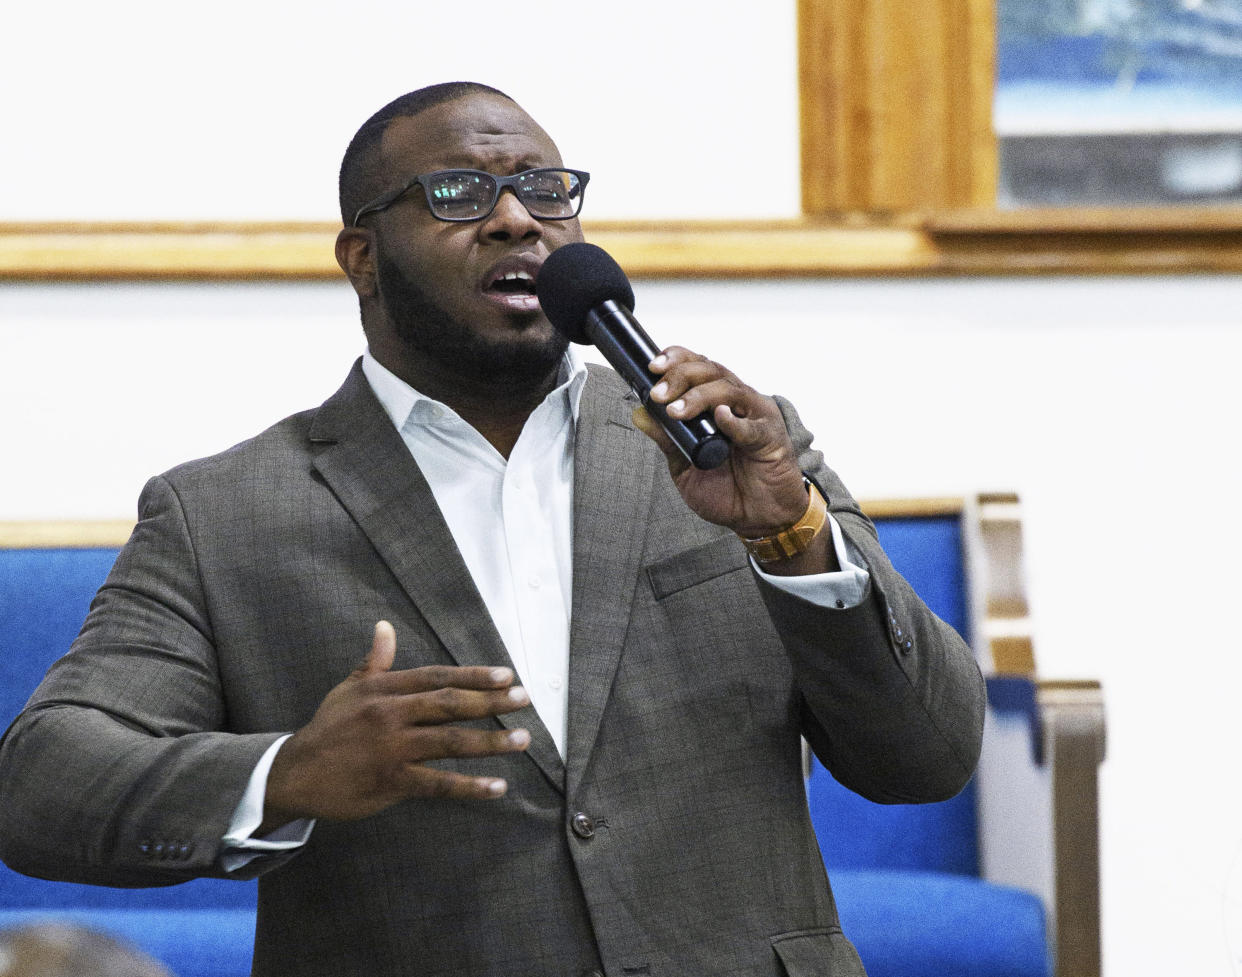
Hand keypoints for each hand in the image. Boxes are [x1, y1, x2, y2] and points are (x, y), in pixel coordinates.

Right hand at [261, 622, 530, 829]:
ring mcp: (392, 749)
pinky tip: (498, 786)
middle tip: (523, 699)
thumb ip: (375, 662)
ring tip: (522, 740)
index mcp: (384, 690)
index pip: (437, 677)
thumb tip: (385, 627)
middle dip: (490, 701)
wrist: (294, 773)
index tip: (506, 675)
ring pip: (450, 742)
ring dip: (490, 741)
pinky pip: (438, 783)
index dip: (473, 676)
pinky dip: (470, 786)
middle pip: (450, 704)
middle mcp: (391, 715)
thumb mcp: (348, 690)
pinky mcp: (391, 782)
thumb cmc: (328, 728)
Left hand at [634, 346, 837, 574]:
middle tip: (659, 394)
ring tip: (677, 411)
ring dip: (700, 396)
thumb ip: (666, 439)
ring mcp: (756, 417)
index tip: (653, 366)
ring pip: (729, 389)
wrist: (758, 518)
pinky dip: (735, 421)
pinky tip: (721, 417)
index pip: (698, 366)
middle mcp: (737, 402)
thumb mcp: (685, 465)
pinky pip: (752, 425)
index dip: (677, 359)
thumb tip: (639, 414)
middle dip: (681, 376)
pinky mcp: (771, 438)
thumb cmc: (728, 490)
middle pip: (711, 371)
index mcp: (717, 402)